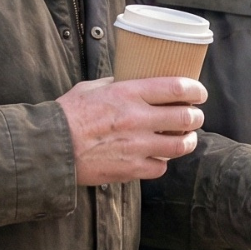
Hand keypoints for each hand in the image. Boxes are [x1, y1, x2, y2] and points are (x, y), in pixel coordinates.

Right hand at [56, 76, 205, 184]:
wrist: (50, 147)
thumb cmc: (68, 114)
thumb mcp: (92, 88)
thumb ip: (116, 84)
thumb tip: (132, 80)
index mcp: (129, 93)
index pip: (176, 87)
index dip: (195, 90)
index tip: (199, 93)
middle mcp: (137, 119)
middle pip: (186, 117)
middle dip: (196, 116)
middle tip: (195, 116)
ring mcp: (136, 146)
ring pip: (179, 145)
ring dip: (187, 140)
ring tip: (186, 138)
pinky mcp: (130, 169)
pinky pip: (160, 167)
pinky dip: (162, 162)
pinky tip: (158, 157)